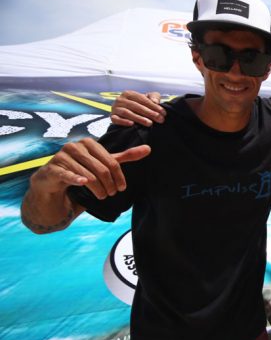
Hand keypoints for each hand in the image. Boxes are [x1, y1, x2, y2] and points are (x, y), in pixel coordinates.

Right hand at [31, 138, 150, 199]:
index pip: (111, 162)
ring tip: (101, 196)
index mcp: (89, 143)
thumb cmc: (82, 170)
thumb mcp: (104, 163)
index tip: (122, 188)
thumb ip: (125, 156)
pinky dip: (76, 179)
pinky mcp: (52, 169)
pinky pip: (67, 174)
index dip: (119, 177)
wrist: (53, 182)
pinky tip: (83, 183)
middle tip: (111, 194)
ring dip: (97, 189)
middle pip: (101, 169)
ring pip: (88, 175)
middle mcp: (74, 147)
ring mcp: (61, 157)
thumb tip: (149, 149)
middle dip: (109, 184)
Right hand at [111, 91, 164, 126]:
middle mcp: (120, 99)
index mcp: (129, 94)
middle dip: (149, 113)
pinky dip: (123, 121)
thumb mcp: (147, 99)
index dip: (154, 106)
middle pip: (136, 106)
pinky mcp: (112, 117)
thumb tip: (155, 101)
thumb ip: (153, 97)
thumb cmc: (139, 106)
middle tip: (160, 120)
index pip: (142, 99)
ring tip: (150, 124)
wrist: (125, 115)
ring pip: (127, 113)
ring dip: (139, 118)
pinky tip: (132, 124)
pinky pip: (116, 119)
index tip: (163, 113)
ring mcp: (115, 108)